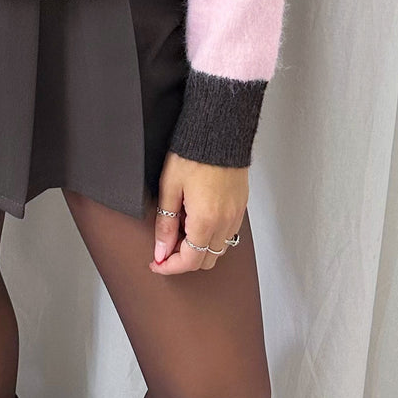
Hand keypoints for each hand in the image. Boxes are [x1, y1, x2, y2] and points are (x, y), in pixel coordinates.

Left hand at [150, 154, 247, 273]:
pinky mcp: (241, 207)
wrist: (219, 131)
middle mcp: (225, 222)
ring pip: (219, 250)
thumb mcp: (170, 187)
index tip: (157, 263)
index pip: (189, 261)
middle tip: (166, 246)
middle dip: (184, 260)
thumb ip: (165, 224)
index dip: (169, 266)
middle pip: (206, 261)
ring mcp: (236, 215)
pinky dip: (212, 237)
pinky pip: (228, 235)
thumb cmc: (193, 154)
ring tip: (181, 229)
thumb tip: (160, 250)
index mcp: (206, 220)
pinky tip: (197, 220)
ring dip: (199, 249)